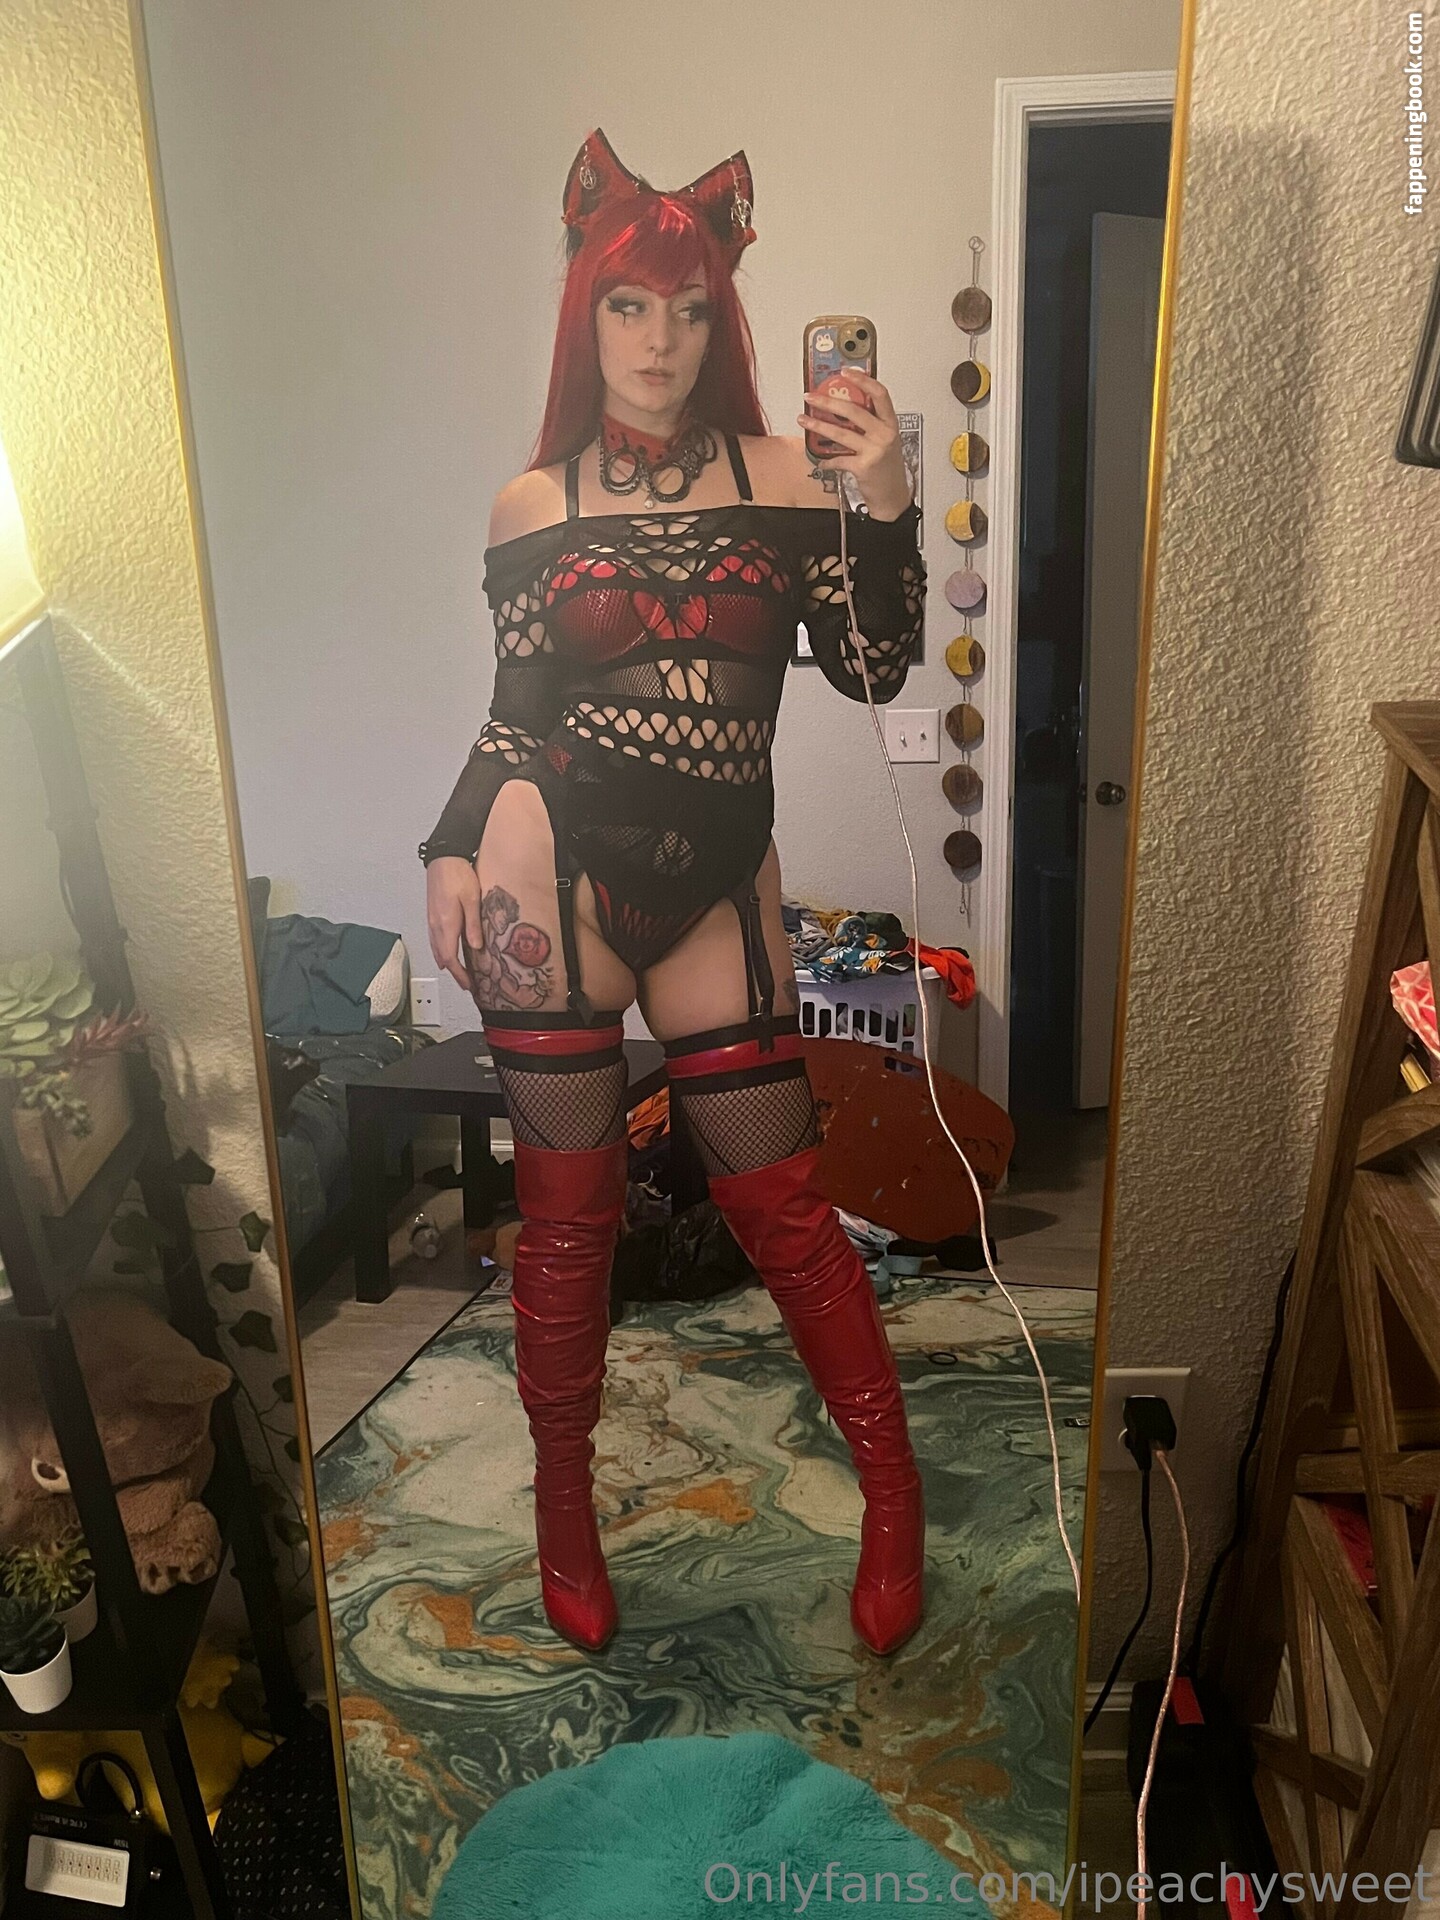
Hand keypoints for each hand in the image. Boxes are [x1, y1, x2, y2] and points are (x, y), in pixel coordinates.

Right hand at [426, 856, 483, 992]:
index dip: (459, 975)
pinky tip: (447, 952)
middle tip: (466, 983)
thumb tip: (476, 947)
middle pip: (442, 958)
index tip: (468, 984)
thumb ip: (473, 926)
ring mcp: (432, 920)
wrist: (443, 858)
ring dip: (447, 963)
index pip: (450, 959)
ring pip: (436, 950)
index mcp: (446, 924)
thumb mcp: (472, 900)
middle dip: (454, 973)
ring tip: (458, 972)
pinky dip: (441, 952)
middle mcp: (436, 925)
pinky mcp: (432, 915)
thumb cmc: (457, 874)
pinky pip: (434, 940)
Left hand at [798, 369, 911, 519]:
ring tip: (804, 420)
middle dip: (827, 402)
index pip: (879, 394)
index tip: (845, 372)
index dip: (862, 380)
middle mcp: (884, 434)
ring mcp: (874, 450)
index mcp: (890, 423)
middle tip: (811, 397)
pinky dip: (826, 460)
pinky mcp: (863, 467)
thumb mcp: (885, 440)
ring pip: (840, 432)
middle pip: (853, 410)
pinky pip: (838, 459)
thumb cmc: (887, 468)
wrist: (893, 496)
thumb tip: (843, 408)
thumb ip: (870, 424)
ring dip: (818, 426)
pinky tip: (819, 460)